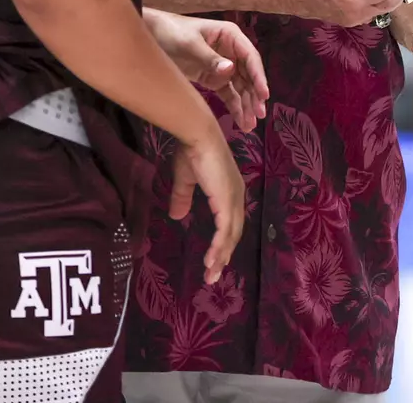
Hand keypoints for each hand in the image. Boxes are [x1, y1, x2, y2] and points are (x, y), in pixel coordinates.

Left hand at [144, 10, 268, 131]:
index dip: (259, 76)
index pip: (250, 58)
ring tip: (250, 125)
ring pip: (240, 88)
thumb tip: (231, 70)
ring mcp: (223, 66)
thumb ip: (210, 58)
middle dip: (254, 96)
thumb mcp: (190, 44)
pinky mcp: (213, 78)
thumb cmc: (171, 31)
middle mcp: (232, 51)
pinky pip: (228, 94)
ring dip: (246, 106)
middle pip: (248, 76)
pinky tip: (241, 121)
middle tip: (259, 115)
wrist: (151, 35)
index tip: (264, 95)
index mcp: (230, 36)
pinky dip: (234, 107)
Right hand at [168, 128, 244, 284]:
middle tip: (213, 275)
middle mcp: (237, 197)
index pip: (230, 222)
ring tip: (211, 274)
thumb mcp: (185, 180)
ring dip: (220, 256)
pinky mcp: (227, 201)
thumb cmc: (192, 152)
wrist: (197, 137)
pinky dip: (219, 247)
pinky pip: (224, 231)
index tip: (216, 260)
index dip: (224, 241)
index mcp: (229, 191)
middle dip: (223, 255)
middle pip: (233, 233)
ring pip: (230, 236)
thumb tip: (176, 217)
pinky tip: (212, 261)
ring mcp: (234, 199)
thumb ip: (183, 198)